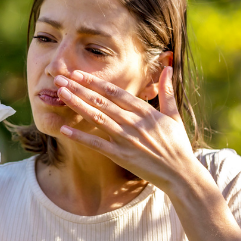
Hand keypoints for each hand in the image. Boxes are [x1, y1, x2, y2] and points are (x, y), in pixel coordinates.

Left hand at [55, 66, 199, 194]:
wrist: (180, 173)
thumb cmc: (177, 144)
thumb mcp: (174, 115)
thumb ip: (167, 91)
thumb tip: (169, 67)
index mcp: (144, 111)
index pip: (115, 92)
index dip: (95, 82)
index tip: (79, 73)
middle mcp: (133, 122)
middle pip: (101, 101)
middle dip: (79, 88)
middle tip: (60, 79)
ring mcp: (125, 139)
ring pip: (97, 118)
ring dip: (77, 105)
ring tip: (61, 94)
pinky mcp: (121, 156)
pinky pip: (96, 144)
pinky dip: (80, 136)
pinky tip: (64, 129)